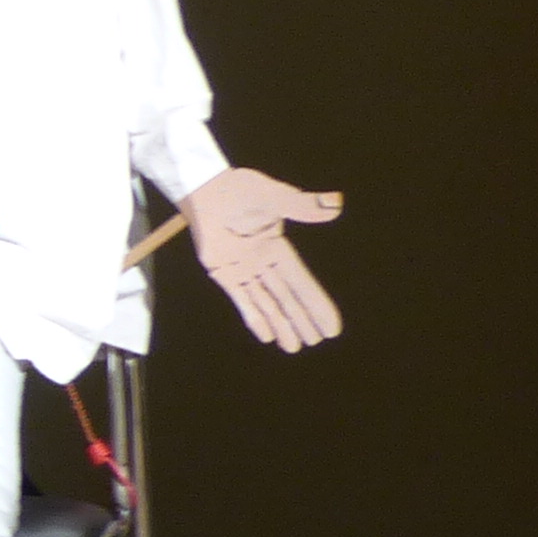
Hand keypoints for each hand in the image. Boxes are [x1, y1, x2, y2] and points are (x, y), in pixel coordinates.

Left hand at [181, 167, 343, 350]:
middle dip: (301, 319)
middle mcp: (263, 262)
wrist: (203, 189)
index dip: (317, 303)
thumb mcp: (272, 196)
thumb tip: (334, 204)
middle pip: (286, 297)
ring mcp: (243, 269)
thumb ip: (300, 205)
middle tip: (317, 342)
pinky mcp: (223, 273)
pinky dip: (253, 317)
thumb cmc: (238, 189)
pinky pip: (241, 300)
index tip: (332, 325)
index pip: (302, 281)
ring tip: (294, 347)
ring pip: (266, 303)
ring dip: (281, 324)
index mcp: (278, 247)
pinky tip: (267, 335)